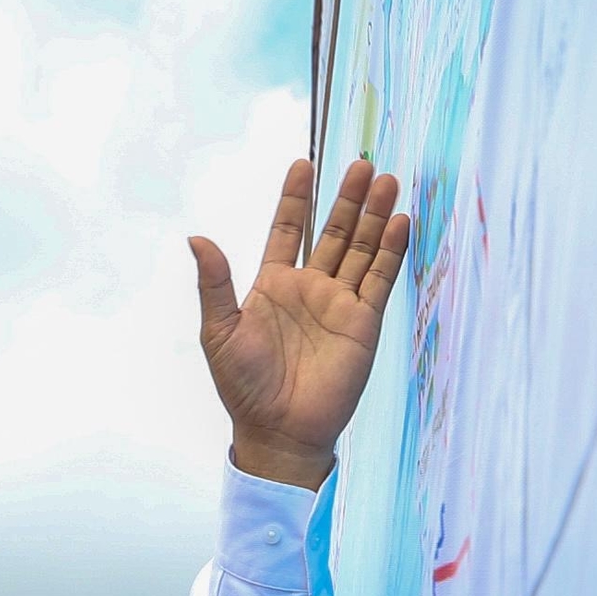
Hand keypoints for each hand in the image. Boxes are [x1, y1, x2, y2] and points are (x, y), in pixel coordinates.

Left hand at [190, 157, 409, 489]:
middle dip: (347, 199)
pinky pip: (380, 279)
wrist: (278, 430)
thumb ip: (214, 284)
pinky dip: (392, 250)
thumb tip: (196, 237)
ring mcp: (339, 303)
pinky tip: (400, 221)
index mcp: (272, 285)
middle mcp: (309, 288)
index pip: (287, 230)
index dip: (295, 200)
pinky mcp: (364, 322)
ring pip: (362, 249)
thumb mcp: (220, 331)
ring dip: (375, 216)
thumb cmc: (243, 386)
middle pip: (333, 232)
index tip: (304, 165)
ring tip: (386, 180)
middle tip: (363, 164)